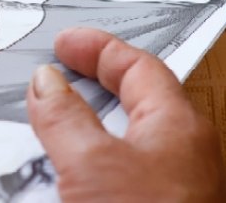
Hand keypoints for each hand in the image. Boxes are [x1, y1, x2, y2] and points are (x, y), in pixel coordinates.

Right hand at [26, 28, 225, 201]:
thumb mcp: (91, 164)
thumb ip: (64, 116)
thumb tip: (46, 82)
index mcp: (177, 124)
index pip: (137, 65)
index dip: (97, 48)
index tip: (63, 43)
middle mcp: (179, 149)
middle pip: (135, 95)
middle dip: (92, 79)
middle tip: (58, 69)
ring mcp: (168, 181)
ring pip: (122, 132)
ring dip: (84, 119)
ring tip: (48, 114)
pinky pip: (115, 165)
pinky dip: (86, 154)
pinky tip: (61, 165)